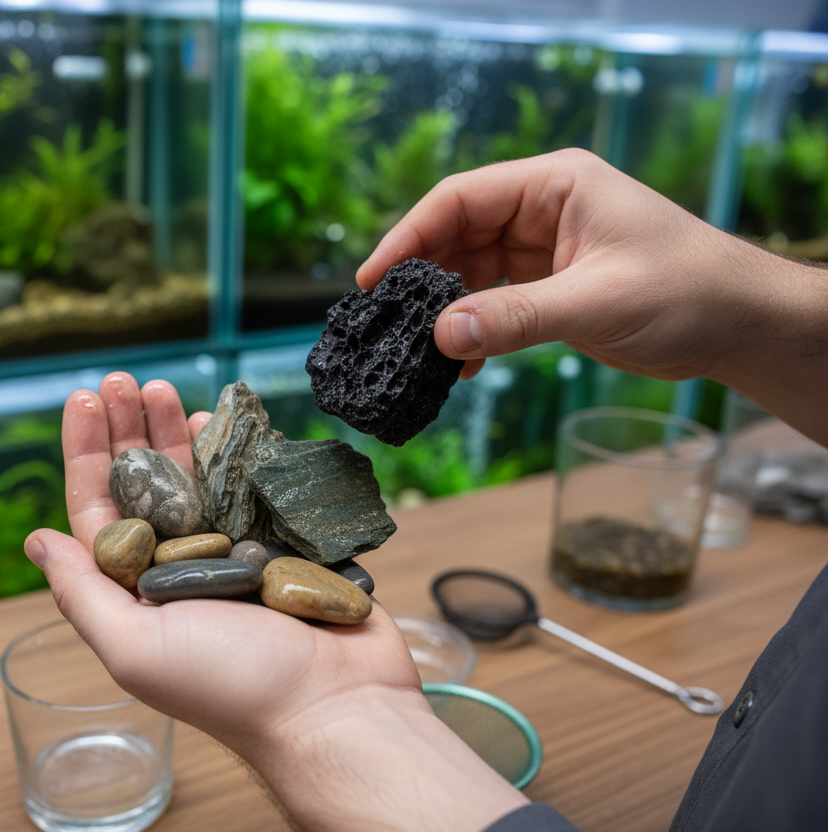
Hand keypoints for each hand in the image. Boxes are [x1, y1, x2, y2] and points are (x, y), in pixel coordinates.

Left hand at [24, 372, 527, 831]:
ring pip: (193, 478)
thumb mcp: (136, 647)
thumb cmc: (233, 686)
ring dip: (175, 431)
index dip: (87, 453)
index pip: (98, 510)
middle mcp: (179, 569)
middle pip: (142, 484)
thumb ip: (84, 593)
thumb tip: (35, 541)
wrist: (337, 706)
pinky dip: (232, 450)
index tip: (83, 400)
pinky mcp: (279, 542)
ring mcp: (231, 553)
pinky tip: (217, 418)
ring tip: (163, 390)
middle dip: (128, 430)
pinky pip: (248, 484)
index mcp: (136, 593)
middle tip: (123, 382)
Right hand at [358, 149, 827, 445]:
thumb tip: (441, 335)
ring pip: (469, 271)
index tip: (373, 279)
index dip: (410, 235)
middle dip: (421, 278)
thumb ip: (516, 318)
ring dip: (444, 311)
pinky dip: (471, 330)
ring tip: (417, 351)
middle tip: (385, 323)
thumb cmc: (687, 292)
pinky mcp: (548, 286)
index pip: (461, 198)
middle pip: (456, 233)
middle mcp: (542, 209)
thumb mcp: (596, 303)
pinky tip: (459, 365)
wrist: (740, 325)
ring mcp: (543, 248)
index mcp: (554, 185)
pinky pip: (491, 302)